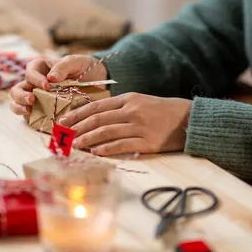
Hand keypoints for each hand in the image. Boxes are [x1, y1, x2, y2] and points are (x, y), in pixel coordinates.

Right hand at [9, 55, 107, 120]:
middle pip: (17, 90)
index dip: (35, 79)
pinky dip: (33, 120)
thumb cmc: (83, 68)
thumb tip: (51, 78)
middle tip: (31, 100)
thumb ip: (63, 66)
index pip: (30, 73)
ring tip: (28, 112)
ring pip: (18, 104)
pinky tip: (40, 121)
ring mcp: (37, 100)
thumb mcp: (75, 62)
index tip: (46, 85)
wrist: (96, 81)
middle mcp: (35, 85)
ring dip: (19, 108)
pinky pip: (33, 118)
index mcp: (40, 69)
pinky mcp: (43, 112)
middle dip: (20, 96)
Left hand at [58, 93, 191, 155]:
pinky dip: (107, 149)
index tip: (63, 121)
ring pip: (106, 132)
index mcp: (128, 99)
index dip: (77, 114)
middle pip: (97, 119)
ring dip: (87, 139)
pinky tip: (96, 152)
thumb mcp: (139, 102)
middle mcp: (131, 111)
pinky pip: (122, 145)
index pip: (96, 106)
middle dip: (77, 128)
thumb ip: (119, 107)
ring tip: (75, 145)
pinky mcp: (147, 142)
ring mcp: (139, 126)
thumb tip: (93, 116)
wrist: (189, 119)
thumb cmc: (161, 111)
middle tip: (63, 136)